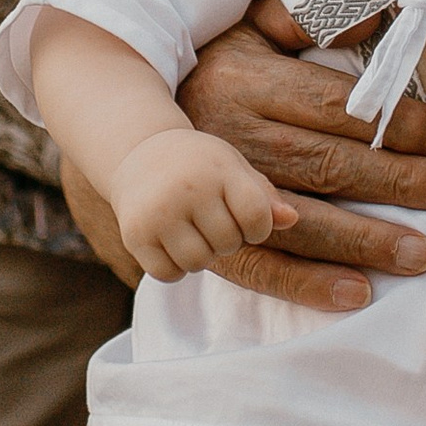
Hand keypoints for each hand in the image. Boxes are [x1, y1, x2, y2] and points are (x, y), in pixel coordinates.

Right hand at [111, 131, 299, 283]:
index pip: (257, 218)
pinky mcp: (135, 234)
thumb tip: (291, 220)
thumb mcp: (233, 167)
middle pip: (228, 244)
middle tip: (210, 220)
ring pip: (197, 263)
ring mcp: (159, 212)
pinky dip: (174, 268)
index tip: (245, 218)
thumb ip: (263, 195)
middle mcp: (188, 189)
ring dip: (201, 255)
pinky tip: (172, 244)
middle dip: (226, 240)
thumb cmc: (198, 163)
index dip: (257, 227)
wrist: (138, 152)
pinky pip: (166, 274)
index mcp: (219, 169)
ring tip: (192, 232)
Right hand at [173, 0, 425, 312]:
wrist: (132, 121)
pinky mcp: (207, 237)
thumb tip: (372, 17)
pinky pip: (260, 267)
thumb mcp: (249, 27)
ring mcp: (217, 195)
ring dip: (364, 241)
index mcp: (246, 82)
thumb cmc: (214, 69)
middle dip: (399, 183)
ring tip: (422, 255)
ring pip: (300, 222)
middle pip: (326, 165)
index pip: (334, 106)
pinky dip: (308, 284)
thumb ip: (306, 15)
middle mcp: (232, 138)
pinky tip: (358, 294)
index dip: (394, 124)